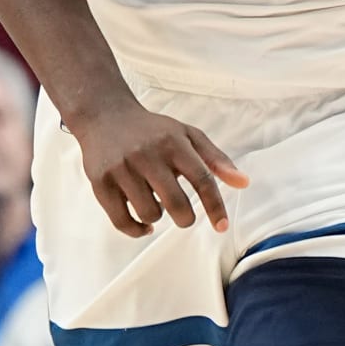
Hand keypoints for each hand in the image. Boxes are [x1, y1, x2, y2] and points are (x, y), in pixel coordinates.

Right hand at [72, 97, 247, 238]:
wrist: (104, 115)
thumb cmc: (152, 130)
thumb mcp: (187, 135)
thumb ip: (216, 159)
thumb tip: (243, 183)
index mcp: (173, 142)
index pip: (202, 179)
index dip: (215, 207)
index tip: (221, 226)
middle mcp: (147, 154)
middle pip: (176, 204)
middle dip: (185, 218)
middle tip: (182, 215)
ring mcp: (121, 169)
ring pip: (150, 214)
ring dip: (157, 216)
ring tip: (154, 202)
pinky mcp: (101, 182)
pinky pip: (122, 221)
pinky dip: (137, 230)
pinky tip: (144, 225)